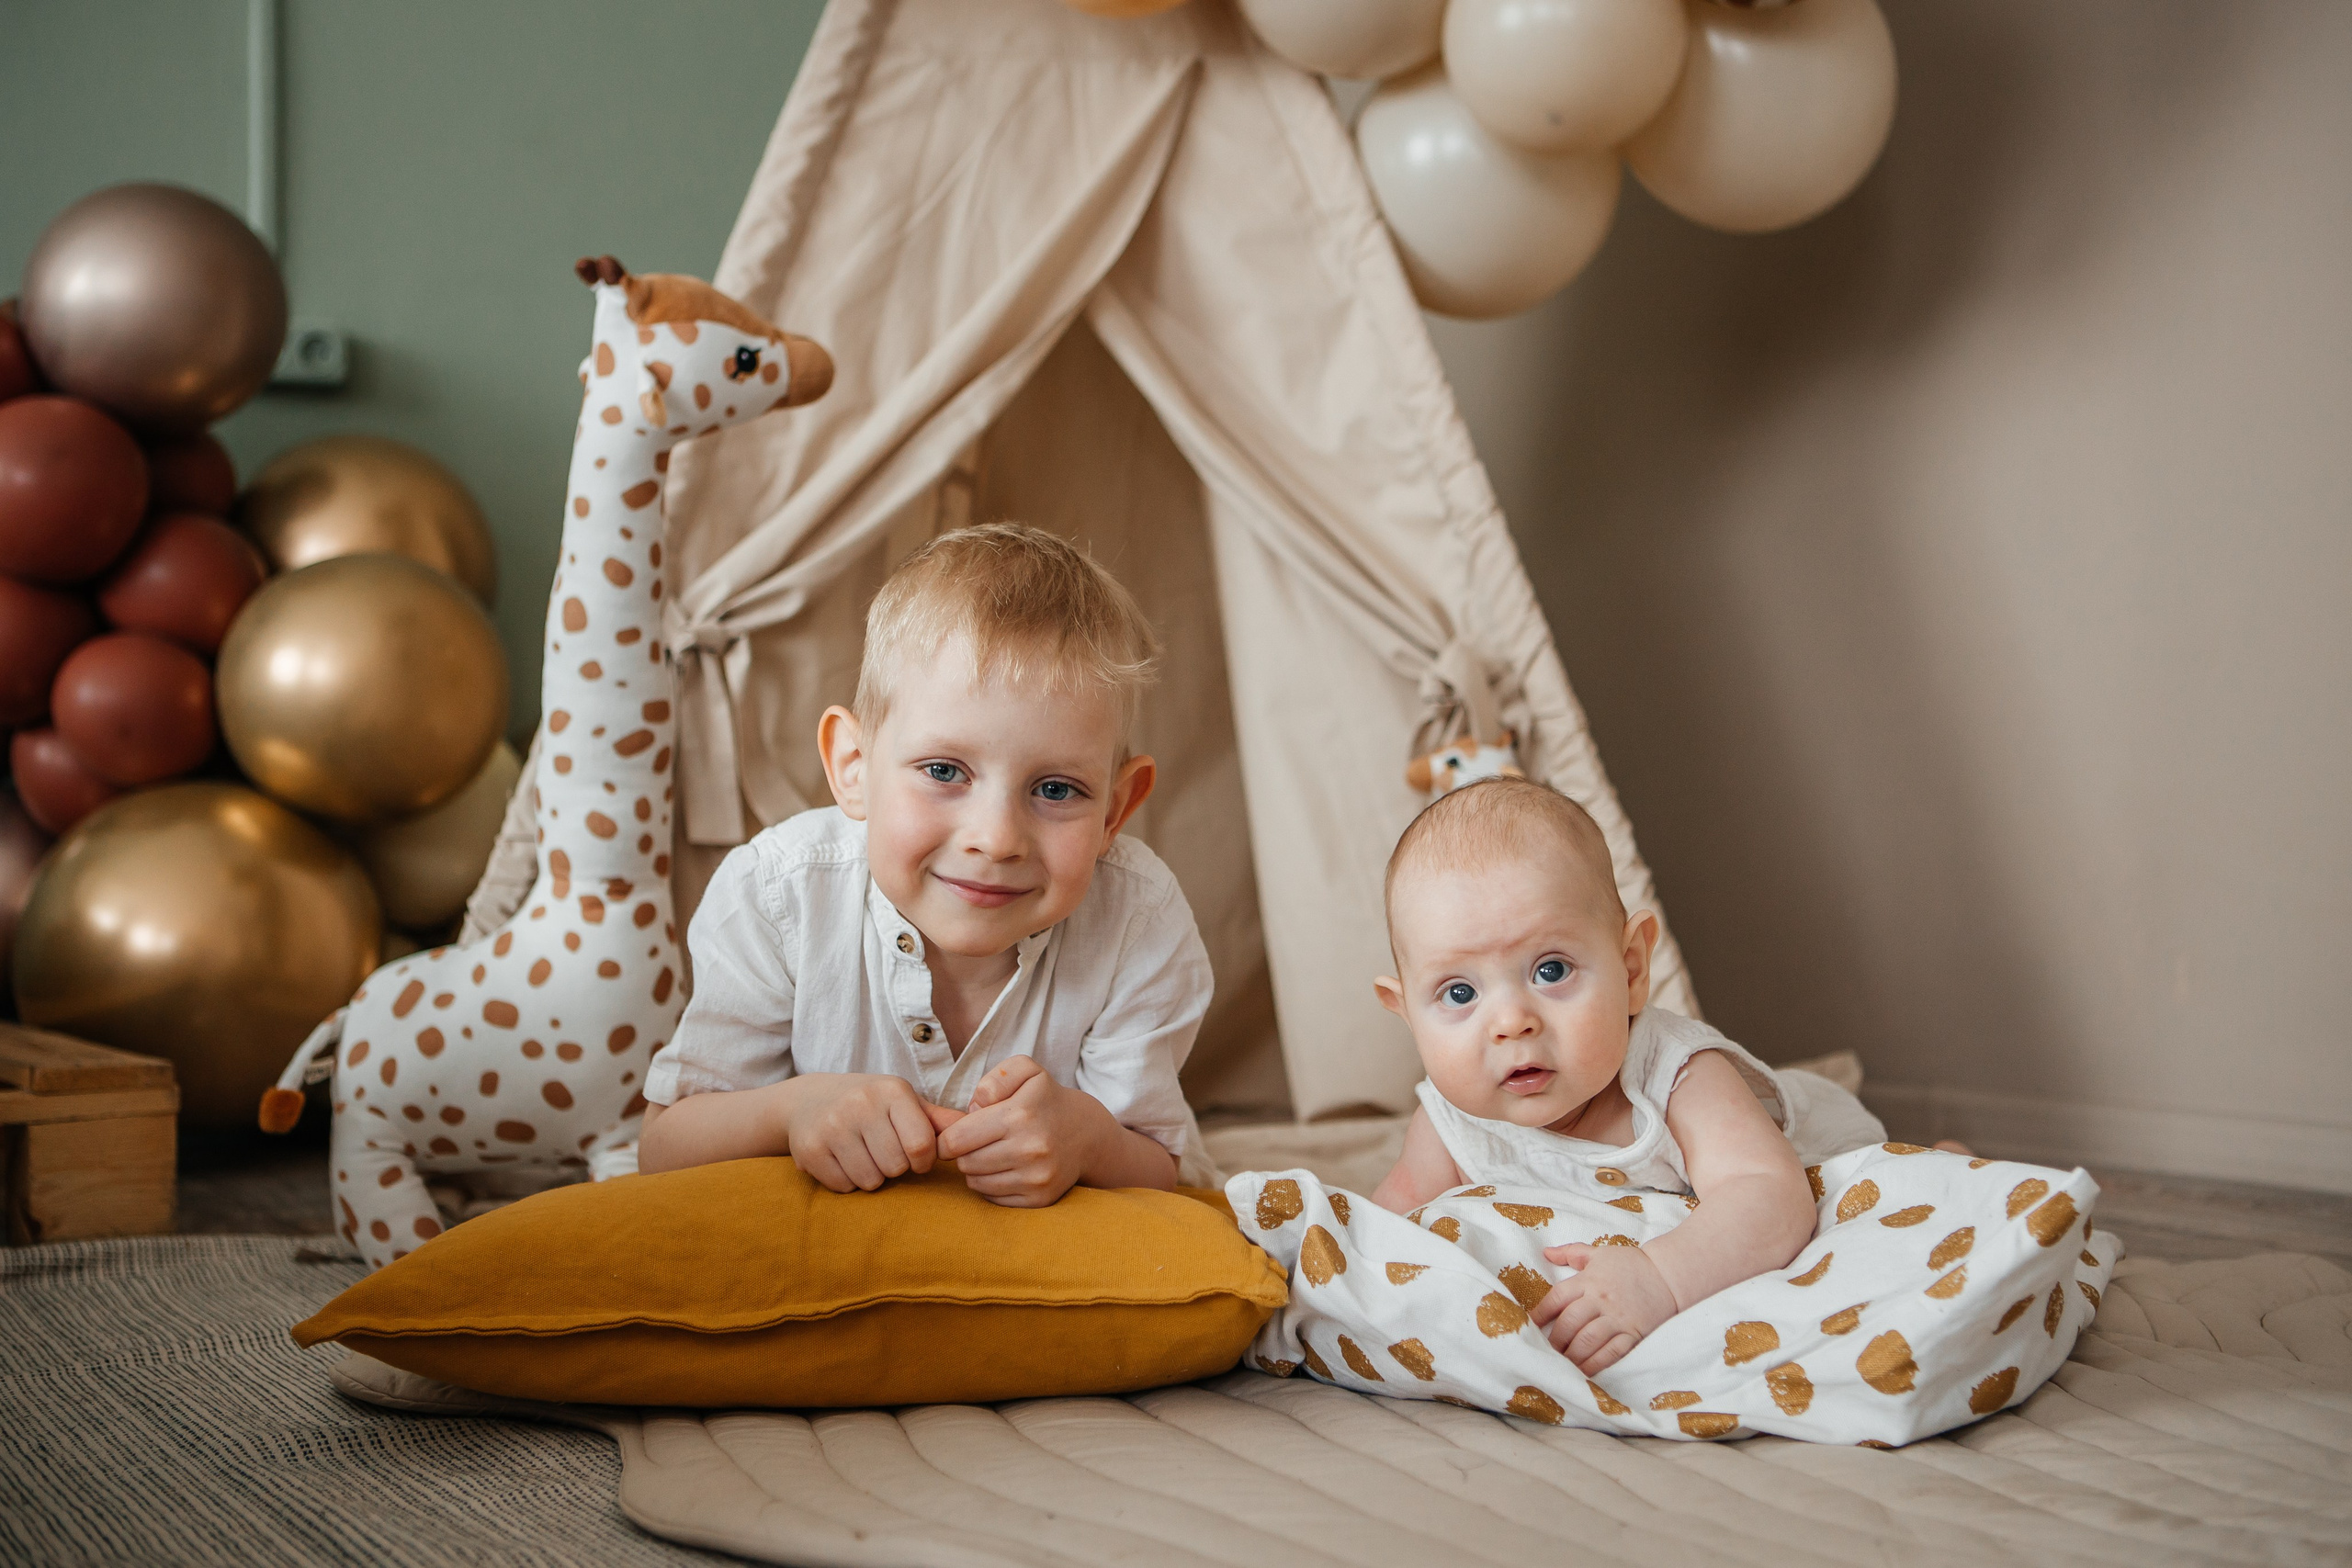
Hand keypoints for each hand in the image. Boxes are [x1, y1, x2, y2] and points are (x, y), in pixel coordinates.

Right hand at [779, 1073, 939, 1192]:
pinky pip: (843, 1186)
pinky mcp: (810, 1149)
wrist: (807, 1100)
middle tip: (882, 1152)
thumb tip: (975, 1130)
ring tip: (863, 1155)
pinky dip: (847, 1181)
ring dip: (871, 1176)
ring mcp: (832, 1126)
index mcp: (891, 1091)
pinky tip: (841, 1160)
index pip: (921, 1145)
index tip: (916, 1157)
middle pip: (896, 1167)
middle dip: (895, 1167)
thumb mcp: (903, 1102)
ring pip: (870, 1180)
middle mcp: (860, 1104)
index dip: (923, 1161)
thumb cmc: (868, 1104)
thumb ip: (938, 1119)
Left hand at [931, 1056, 1107, 1206]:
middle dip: (964, 1153)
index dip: (946, 1139)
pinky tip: (1004, 1169)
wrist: (1087, 1133)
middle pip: (965, 1163)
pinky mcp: (1040, 1199)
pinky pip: (993, 1198)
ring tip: (991, 1154)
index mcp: (1020, 1114)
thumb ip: (994, 1080)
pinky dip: (991, 1185)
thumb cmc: (1045, 1099)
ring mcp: (1037, 1177)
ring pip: (976, 1183)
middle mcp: (1030, 1149)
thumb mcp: (1026, 1070)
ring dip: (976, 1170)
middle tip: (977, 1143)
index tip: (952, 1136)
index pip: (956, 1140)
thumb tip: (974, 1109)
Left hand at [1532, 1242, 1679, 1373]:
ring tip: (1562, 1364)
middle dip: (1555, 1340)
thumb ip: (1572, 1253)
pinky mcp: (1633, 1334)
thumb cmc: (1632, 1264)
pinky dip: (1596, 1364)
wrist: (1669, 1275)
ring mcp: (1618, 1318)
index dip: (1540, 1314)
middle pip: (1569, 1323)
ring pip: (1587, 1341)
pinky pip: (1611, 1353)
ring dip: (1571, 1355)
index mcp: (1589, 1280)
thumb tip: (1546, 1253)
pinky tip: (1585, 1371)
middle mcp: (1600, 1300)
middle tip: (1546, 1351)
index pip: (1557, 1298)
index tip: (1531, 1326)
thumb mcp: (1600, 1253)